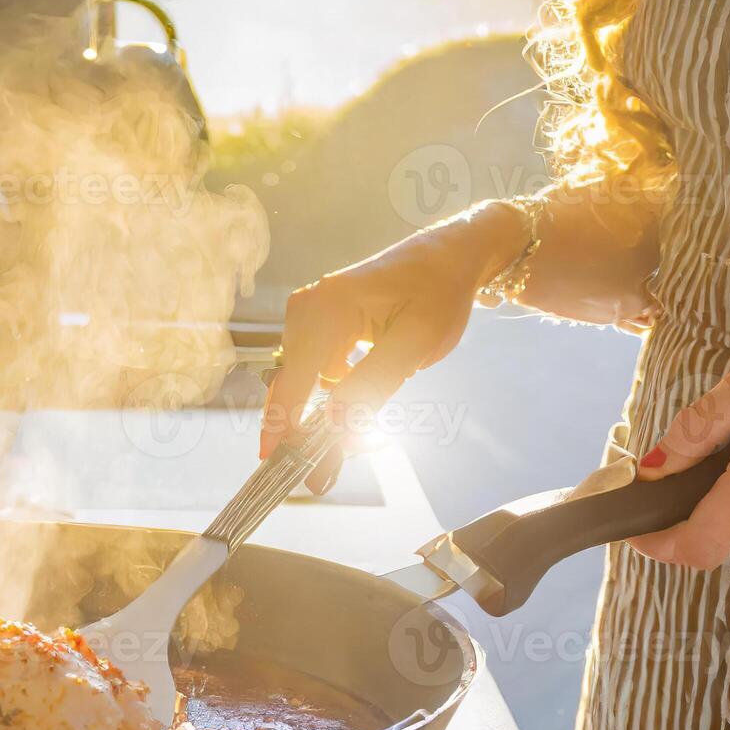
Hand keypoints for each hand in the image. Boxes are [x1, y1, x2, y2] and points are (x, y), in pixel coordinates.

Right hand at [262, 202, 526, 489]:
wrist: (449, 257)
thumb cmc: (437, 292)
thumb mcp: (415, 343)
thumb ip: (373, 385)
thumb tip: (335, 427)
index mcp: (327, 307)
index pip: (296, 377)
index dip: (284, 425)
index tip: (280, 464)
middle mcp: (306, 308)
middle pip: (295, 383)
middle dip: (308, 427)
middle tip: (326, 472)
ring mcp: (308, 315)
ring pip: (304, 380)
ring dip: (322, 413)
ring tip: (349, 442)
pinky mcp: (318, 324)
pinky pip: (314, 370)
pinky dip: (329, 395)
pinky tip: (353, 405)